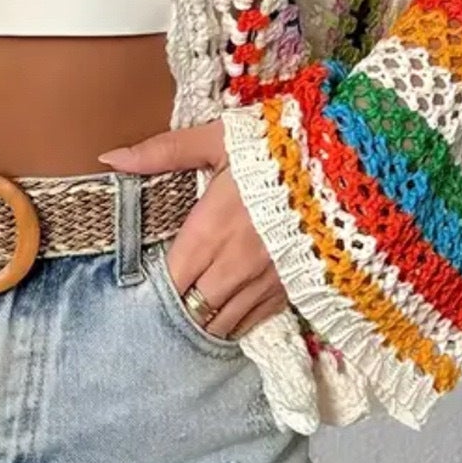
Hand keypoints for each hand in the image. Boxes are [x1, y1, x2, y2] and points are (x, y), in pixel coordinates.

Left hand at [98, 121, 288, 340]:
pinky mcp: (293, 288)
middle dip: (178, 309)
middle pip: (193, 309)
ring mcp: (266, 281)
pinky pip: (256, 321)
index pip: (170, 280)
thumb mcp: (218, 140)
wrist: (350, 164)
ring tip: (194, 314)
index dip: (156, 288)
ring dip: (205, 321)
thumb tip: (110, 159)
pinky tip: (227, 315)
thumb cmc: (278, 148)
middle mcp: (235, 264)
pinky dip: (237, 322)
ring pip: (223, 322)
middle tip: (168, 305)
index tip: (147, 284)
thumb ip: (163, 152)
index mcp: (210, 229)